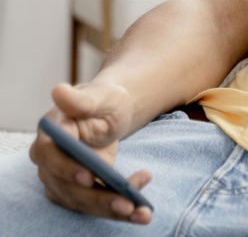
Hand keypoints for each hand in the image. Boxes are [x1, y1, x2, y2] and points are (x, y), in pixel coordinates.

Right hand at [29, 81, 152, 224]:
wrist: (111, 113)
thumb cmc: (105, 101)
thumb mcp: (101, 95)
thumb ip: (82, 99)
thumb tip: (59, 90)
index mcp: (51, 135)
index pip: (51, 156)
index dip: (67, 168)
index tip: (89, 176)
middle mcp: (50, 162)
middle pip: (68, 186)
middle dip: (97, 197)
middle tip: (126, 204)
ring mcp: (62, 179)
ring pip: (82, 201)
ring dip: (110, 209)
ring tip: (140, 212)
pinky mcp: (78, 191)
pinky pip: (95, 204)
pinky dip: (117, 210)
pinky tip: (141, 212)